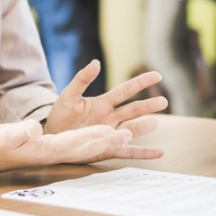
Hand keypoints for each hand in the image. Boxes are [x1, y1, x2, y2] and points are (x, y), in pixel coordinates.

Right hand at [0, 120, 136, 178]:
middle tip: (127, 135)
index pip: (72, 142)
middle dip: (108, 142)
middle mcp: (57, 153)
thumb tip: (34, 130)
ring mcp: (59, 153)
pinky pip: (82, 148)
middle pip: (87, 148)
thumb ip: (21, 132)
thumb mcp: (7, 136)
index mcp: (46, 149)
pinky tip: (113, 141)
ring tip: (128, 136)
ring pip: (88, 148)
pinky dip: (99, 144)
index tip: (107, 132)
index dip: (90, 137)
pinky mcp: (59, 150)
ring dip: (108, 143)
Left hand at [45, 60, 167, 146]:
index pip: (125, 90)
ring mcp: (111, 134)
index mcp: (103, 103)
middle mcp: (111, 118)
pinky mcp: (108, 149)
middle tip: (163, 101)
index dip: (140, 83)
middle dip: (147, 106)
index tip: (157, 75)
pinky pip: (128, 152)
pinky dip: (144, 153)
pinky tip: (159, 152)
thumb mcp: (69, 95)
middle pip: (132, 110)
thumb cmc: (61, 115)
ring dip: (143, 127)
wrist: (52, 137)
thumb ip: (82, 79)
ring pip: (131, 129)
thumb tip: (96, 62)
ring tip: (154, 123)